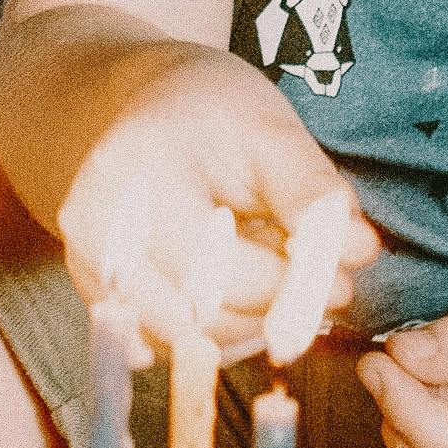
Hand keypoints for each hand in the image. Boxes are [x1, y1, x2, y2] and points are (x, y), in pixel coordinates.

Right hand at [56, 48, 372, 357]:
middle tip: (315, 287)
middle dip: (272, 315)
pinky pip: (162, 343)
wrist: (138, 104)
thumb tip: (360, 251)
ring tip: (270, 276)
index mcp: (139, 179)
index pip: (225, 273)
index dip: (294, 287)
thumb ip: (311, 190)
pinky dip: (210, 331)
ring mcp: (87, 266)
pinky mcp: (92, 292)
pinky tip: (232, 289)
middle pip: (200, 319)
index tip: (342, 279)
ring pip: (182, 343)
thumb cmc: (208, 109)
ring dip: (243, 329)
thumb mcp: (268, 128)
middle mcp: (96, 232)